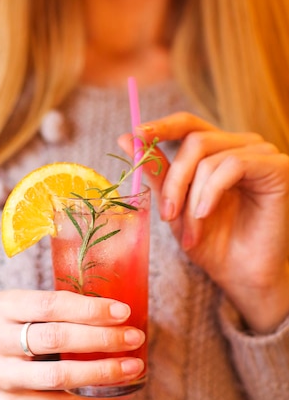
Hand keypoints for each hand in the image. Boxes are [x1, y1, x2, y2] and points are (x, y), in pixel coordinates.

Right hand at [0, 290, 144, 399]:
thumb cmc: (13, 332)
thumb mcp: (22, 310)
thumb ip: (57, 309)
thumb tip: (117, 312)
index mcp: (1, 306)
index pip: (51, 304)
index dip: (90, 309)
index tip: (123, 312)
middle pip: (56, 338)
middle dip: (102, 339)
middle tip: (134, 337)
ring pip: (59, 376)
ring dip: (102, 373)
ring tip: (133, 367)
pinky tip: (116, 392)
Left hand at [119, 112, 288, 332]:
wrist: (241, 276)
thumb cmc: (212, 243)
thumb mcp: (176, 205)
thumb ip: (157, 172)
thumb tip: (126, 138)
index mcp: (218, 149)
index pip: (189, 123)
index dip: (162, 125)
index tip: (137, 133)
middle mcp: (241, 145)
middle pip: (194, 141)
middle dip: (173, 180)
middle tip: (166, 214)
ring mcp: (261, 153)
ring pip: (210, 156)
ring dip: (191, 196)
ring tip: (190, 229)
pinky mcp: (277, 167)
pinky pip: (233, 165)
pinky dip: (212, 191)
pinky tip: (206, 214)